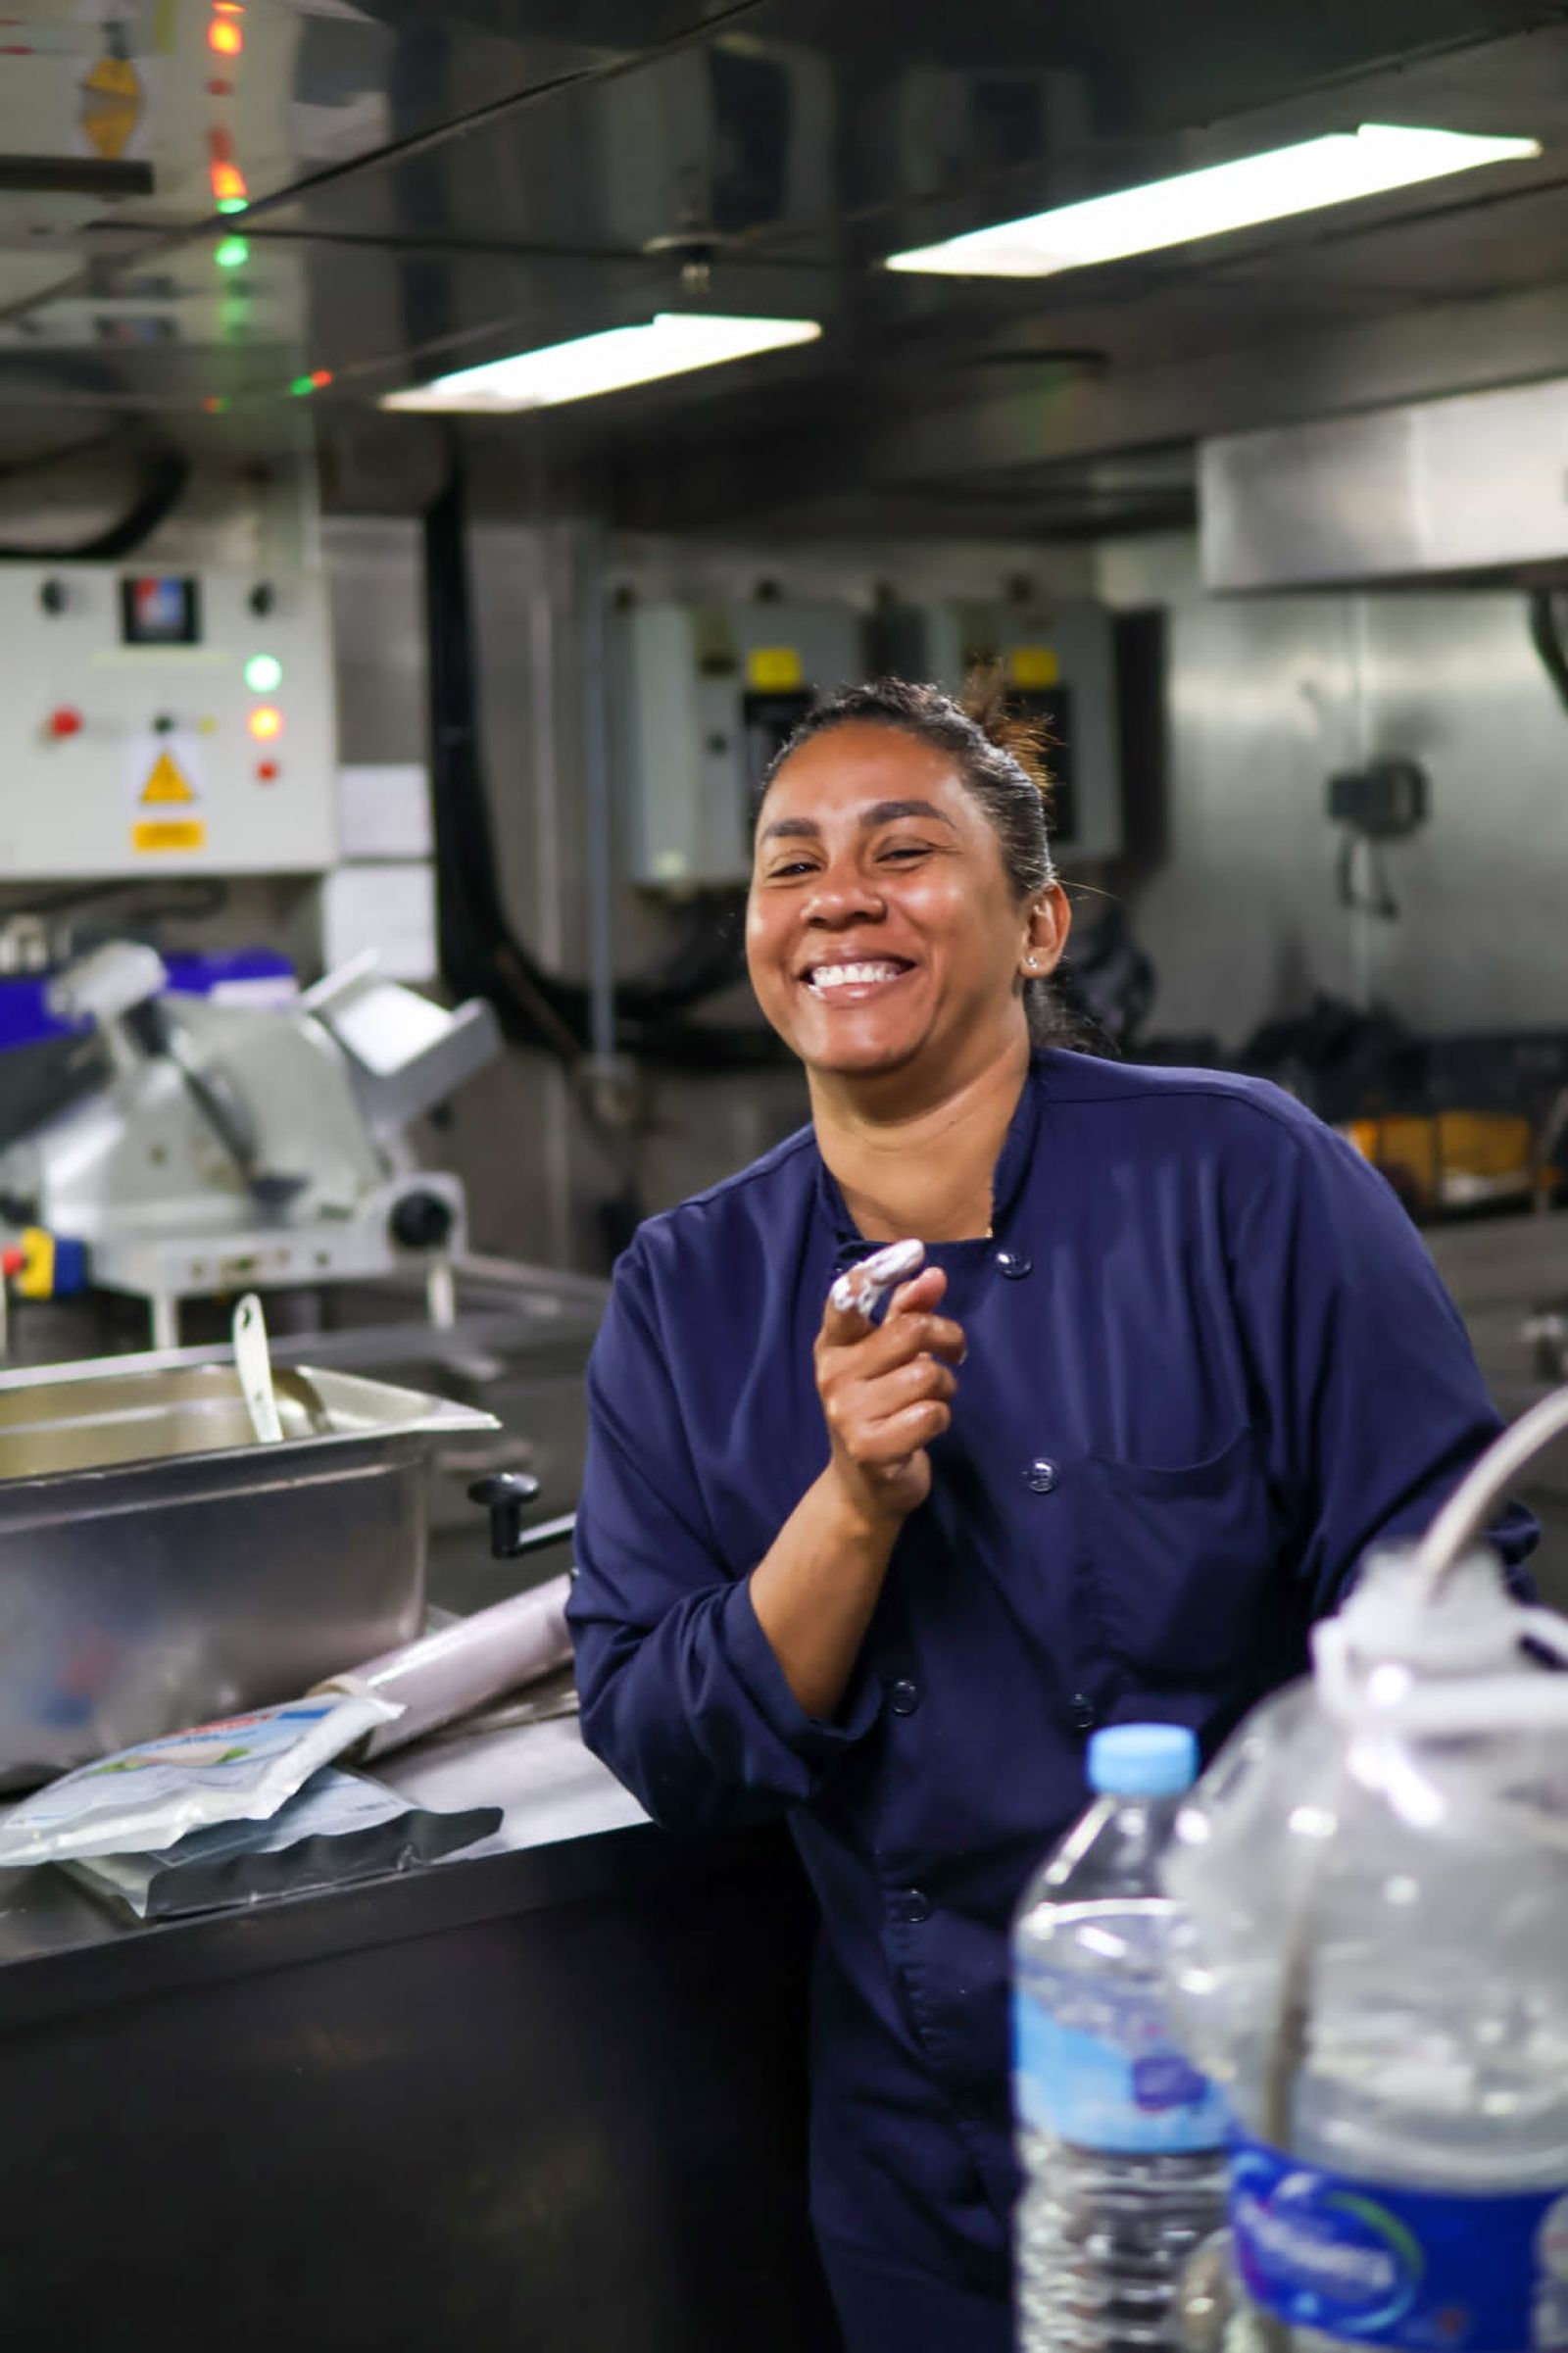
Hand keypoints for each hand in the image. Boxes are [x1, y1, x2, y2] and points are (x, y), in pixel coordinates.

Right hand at [814, 1266, 965, 1530]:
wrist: (863, 1486)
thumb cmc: (882, 1408)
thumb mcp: (889, 1357)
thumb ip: (908, 1312)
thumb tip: (932, 1272)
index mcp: (833, 1344)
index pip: (847, 1297)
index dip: (881, 1270)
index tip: (915, 1251)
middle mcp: (833, 1374)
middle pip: (910, 1332)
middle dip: (946, 1338)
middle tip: (954, 1352)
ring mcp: (847, 1412)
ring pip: (927, 1375)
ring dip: (945, 1386)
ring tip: (931, 1399)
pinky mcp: (869, 1447)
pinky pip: (931, 1414)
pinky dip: (941, 1418)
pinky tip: (926, 1427)